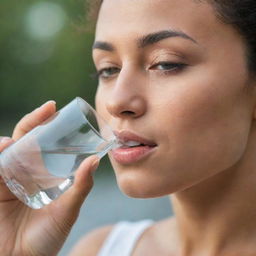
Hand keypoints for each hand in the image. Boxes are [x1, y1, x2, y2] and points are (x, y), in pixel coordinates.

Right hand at [0, 101, 98, 255]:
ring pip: (7, 150)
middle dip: (35, 122)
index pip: (46, 142)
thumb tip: (96, 160)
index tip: (58, 108)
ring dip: (11, 140)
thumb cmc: (47, 238)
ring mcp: (7, 178)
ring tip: (17, 140)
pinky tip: (4, 149)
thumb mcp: (68, 210)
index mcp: (44, 173)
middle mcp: (26, 171)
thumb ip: (81, 187)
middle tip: (48, 109)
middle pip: (28, 139)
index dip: (50, 125)